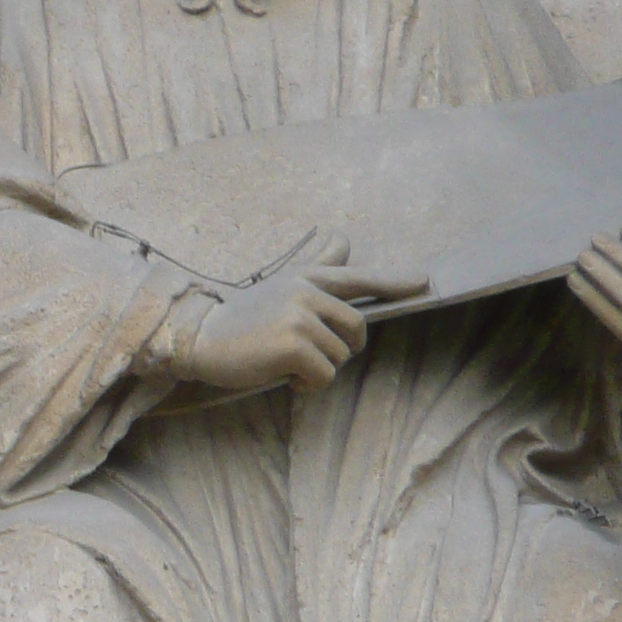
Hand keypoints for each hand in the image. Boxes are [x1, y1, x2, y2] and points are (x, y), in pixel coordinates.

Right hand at [175, 233, 423, 395]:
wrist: (198, 338)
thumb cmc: (240, 318)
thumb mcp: (279, 286)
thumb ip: (315, 266)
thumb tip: (342, 237)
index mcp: (305, 277)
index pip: (356, 277)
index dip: (392, 281)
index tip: (423, 281)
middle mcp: (306, 291)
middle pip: (356, 327)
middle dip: (342, 349)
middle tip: (312, 356)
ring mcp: (300, 316)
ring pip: (339, 356)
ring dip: (317, 369)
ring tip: (283, 362)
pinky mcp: (294, 344)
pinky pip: (324, 375)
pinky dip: (306, 384)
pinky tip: (280, 375)